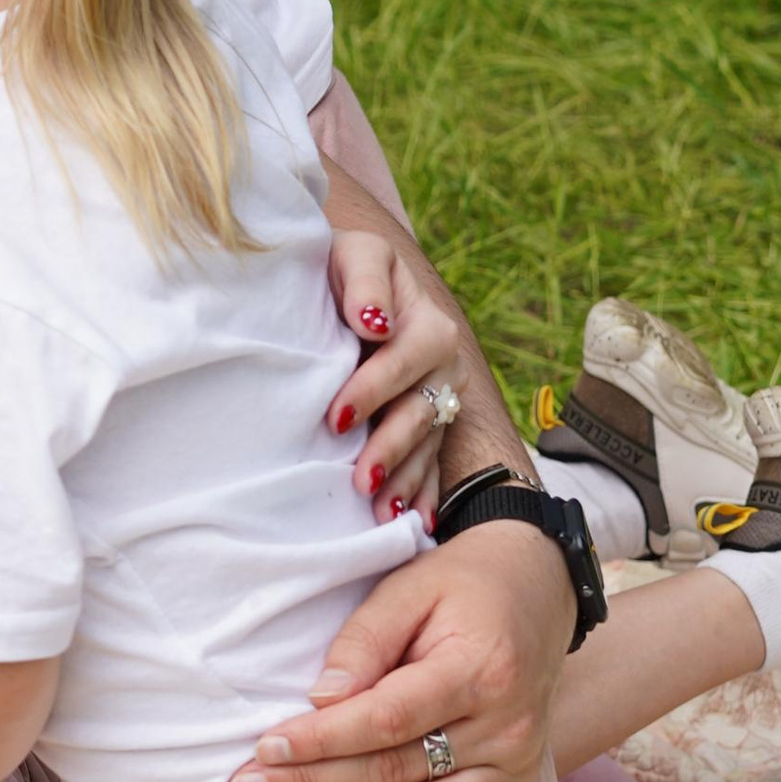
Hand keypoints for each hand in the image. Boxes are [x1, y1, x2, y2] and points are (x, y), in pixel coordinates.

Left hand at [227, 525, 571, 781]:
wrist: (538, 593)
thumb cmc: (463, 587)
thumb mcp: (408, 588)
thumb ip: (363, 642)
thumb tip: (320, 700)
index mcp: (480, 669)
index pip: (386, 720)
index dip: (321, 740)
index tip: (265, 748)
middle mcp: (507, 727)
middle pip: (398, 772)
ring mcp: (519, 765)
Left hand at [325, 227, 465, 517]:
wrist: (350, 280)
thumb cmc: (346, 266)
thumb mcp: (355, 254)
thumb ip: (364, 280)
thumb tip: (373, 320)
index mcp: (428, 325)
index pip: (403, 360)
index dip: (372, 389)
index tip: (337, 416)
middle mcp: (443, 367)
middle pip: (420, 412)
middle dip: (390, 448)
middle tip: (360, 480)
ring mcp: (439, 401)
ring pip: (426, 447)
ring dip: (405, 482)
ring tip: (382, 517)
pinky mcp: (427, 427)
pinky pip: (430, 466)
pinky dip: (422, 497)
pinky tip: (413, 527)